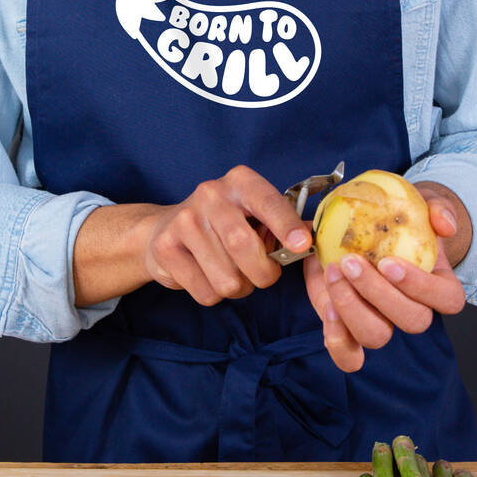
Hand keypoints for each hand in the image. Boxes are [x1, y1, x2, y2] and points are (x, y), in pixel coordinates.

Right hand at [144, 165, 310, 305]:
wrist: (164, 228)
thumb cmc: (224, 223)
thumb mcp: (253, 213)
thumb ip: (281, 224)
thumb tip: (311, 241)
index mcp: (240, 182)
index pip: (267, 201)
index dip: (286, 224)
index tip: (301, 244)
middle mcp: (211, 194)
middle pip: (244, 246)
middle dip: (263, 273)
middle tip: (264, 276)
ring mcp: (185, 220)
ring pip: (227, 278)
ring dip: (238, 288)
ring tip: (232, 273)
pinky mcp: (166, 247)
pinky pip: (206, 292)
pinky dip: (214, 294)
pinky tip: (207, 274)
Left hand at [304, 186, 467, 371]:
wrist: (367, 229)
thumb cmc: (402, 219)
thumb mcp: (423, 205)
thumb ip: (438, 208)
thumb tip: (443, 224)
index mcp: (439, 286)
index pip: (446, 299)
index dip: (419, 286)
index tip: (389, 262)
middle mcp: (413, 310)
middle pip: (410, 320)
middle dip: (378, 293)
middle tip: (350, 262)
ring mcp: (383, 322)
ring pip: (377, 336)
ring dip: (352, 308)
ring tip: (333, 273)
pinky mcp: (352, 329)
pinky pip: (349, 354)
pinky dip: (338, 340)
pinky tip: (327, 308)